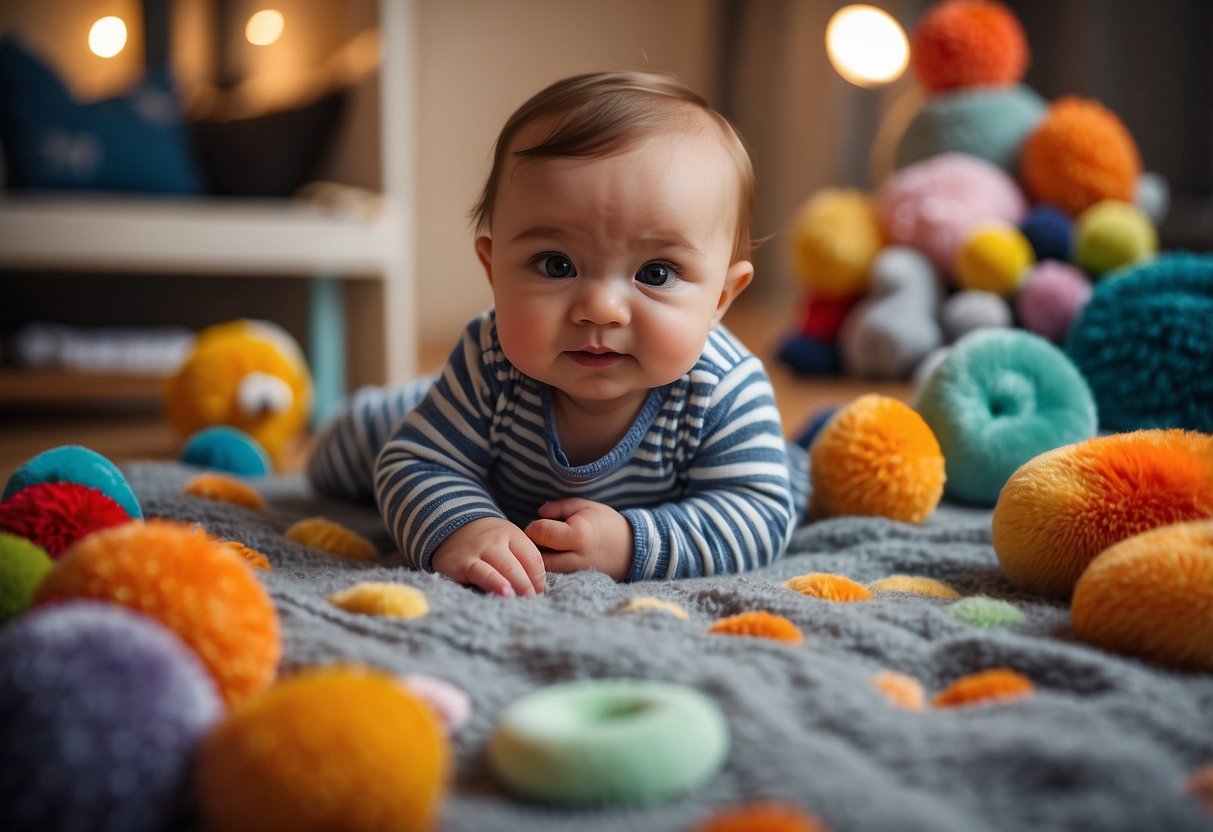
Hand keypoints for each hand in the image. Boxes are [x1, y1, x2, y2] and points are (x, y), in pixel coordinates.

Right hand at [431, 517, 545, 596]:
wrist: (449, 528)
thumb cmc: (485, 542)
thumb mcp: (504, 541)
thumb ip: (519, 560)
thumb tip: (536, 588)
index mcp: (512, 534)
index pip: (533, 557)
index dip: (539, 578)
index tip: (539, 591)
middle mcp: (496, 540)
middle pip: (519, 565)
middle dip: (529, 586)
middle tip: (532, 601)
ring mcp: (479, 550)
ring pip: (505, 569)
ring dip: (518, 586)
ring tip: (525, 600)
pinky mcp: (462, 563)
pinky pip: (482, 574)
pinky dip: (495, 584)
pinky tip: (504, 593)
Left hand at [524, 498, 632, 580]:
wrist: (631, 549)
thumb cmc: (607, 523)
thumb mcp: (585, 506)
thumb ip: (559, 507)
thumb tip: (538, 513)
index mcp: (578, 534)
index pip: (539, 533)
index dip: (533, 527)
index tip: (538, 525)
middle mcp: (576, 557)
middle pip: (537, 556)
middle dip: (532, 546)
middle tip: (537, 539)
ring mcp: (577, 573)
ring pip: (544, 570)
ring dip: (539, 559)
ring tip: (545, 548)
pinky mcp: (577, 582)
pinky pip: (555, 577)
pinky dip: (549, 568)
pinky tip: (554, 559)